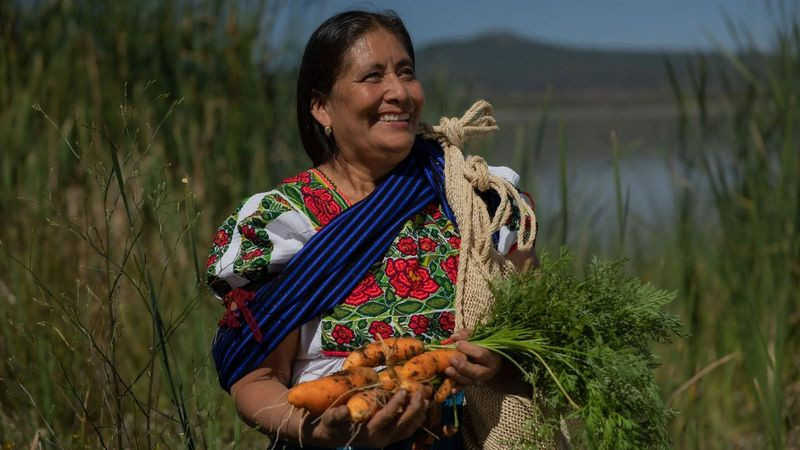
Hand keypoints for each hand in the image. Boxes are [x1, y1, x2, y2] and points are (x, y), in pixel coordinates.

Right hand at [313, 389, 429, 447]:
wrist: (333, 437)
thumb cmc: (332, 424)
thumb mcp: (330, 419)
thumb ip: (336, 415)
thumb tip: (344, 410)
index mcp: (368, 432)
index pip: (386, 417)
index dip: (396, 404)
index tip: (403, 391)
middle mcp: (380, 439)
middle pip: (402, 424)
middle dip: (413, 409)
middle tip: (420, 393)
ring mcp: (387, 440)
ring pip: (408, 429)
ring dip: (418, 415)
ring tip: (426, 400)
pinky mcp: (390, 439)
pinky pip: (407, 431)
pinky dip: (416, 421)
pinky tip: (422, 410)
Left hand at [444, 329, 501, 388]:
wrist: (490, 360)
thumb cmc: (482, 346)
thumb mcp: (477, 337)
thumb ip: (466, 335)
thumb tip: (454, 337)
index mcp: (490, 357)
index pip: (480, 354)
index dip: (468, 349)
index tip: (458, 344)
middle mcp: (486, 370)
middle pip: (475, 371)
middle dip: (463, 366)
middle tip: (452, 359)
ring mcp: (479, 379)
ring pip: (469, 381)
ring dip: (457, 376)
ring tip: (447, 370)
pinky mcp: (472, 384)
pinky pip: (464, 388)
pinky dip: (457, 388)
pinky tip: (451, 389)